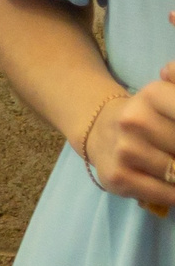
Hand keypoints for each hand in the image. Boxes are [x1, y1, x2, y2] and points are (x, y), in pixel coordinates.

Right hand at [87, 59, 174, 209]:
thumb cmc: (146, 115)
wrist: (97, 129)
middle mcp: (134, 120)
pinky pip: (164, 194)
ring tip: (172, 166)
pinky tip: (171, 185)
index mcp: (153, 94)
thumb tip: (169, 72)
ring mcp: (124, 150)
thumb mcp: (164, 94)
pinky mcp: (116, 177)